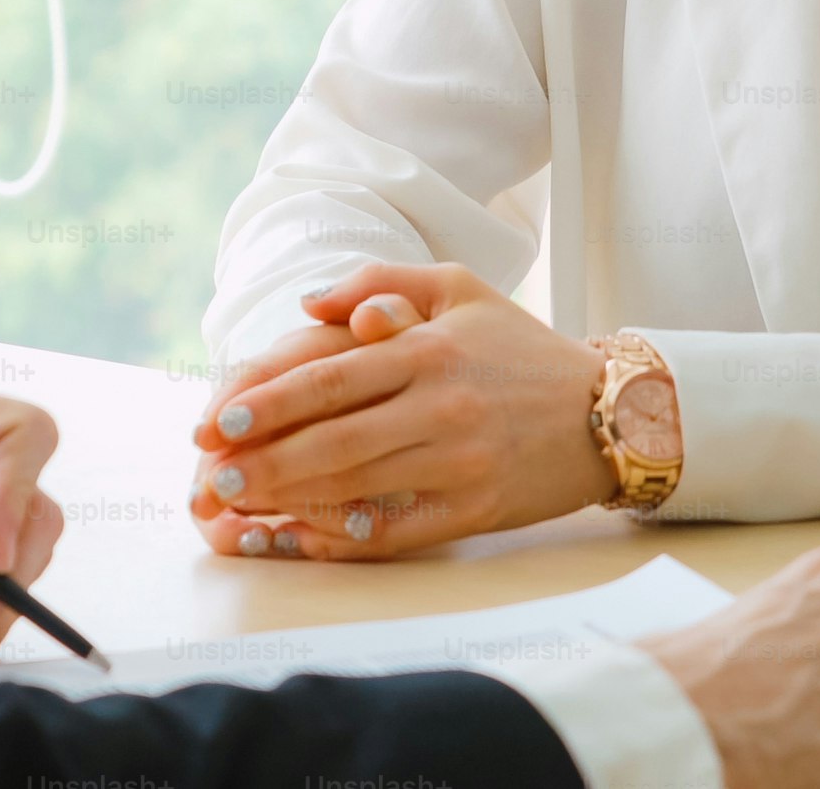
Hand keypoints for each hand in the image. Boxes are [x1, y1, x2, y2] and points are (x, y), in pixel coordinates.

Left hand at [186, 263, 614, 558]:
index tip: (214, 419)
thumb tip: (308, 304)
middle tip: (209, 473)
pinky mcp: (475, 508)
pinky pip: (398, 528)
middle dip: (261, 458)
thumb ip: (380, 285)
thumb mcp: (459, 288)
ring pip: (356, 484)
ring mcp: (458, 461)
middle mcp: (440, 405)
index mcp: (428, 348)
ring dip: (287, 498)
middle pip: (332, 437)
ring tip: (236, 507)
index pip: (330, 377)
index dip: (266, 401)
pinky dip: (346, 535)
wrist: (610, 410)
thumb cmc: (521, 347)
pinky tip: (303, 536)